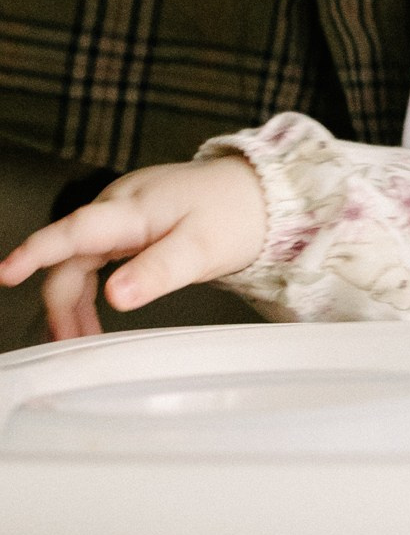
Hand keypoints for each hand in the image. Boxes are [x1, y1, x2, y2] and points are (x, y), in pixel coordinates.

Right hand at [0, 158, 267, 338]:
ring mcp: (122, 214)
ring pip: (81, 259)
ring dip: (74, 298)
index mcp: (131, 209)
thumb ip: (157, 272)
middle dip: (61, 300)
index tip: (7, 273)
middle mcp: (118, 207)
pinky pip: (96, 256)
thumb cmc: (234, 215)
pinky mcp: (131, 223)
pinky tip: (95, 311)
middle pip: (72, 256)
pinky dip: (90, 286)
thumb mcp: (200, 250)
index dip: (36, 253)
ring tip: (79, 337)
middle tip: (68, 343)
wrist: (260, 192)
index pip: (72, 233)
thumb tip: (116, 297)